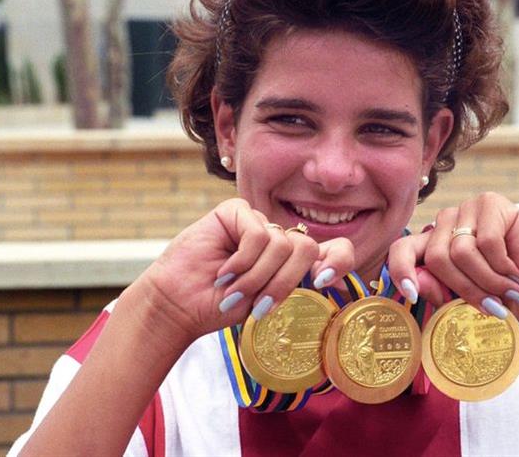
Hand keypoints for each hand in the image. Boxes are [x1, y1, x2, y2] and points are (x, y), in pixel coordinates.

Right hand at [135, 198, 353, 346]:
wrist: (179, 305)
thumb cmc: (220, 306)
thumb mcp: (266, 300)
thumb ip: (295, 284)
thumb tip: (332, 278)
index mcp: (292, 261)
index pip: (335, 249)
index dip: (339, 261)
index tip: (324, 282)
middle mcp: (279, 238)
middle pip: (308, 248)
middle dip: (285, 281)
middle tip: (260, 304)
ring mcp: (258, 222)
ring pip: (283, 244)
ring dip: (257, 277)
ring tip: (233, 290)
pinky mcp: (236, 211)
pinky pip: (259, 234)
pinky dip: (243, 260)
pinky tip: (224, 272)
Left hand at [388, 192, 518, 323]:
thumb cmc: (505, 297)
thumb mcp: (466, 303)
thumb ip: (439, 291)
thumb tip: (417, 282)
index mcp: (434, 246)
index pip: (403, 249)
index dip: (401, 270)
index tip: (410, 294)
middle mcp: (447, 223)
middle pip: (437, 257)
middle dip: (465, 288)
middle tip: (490, 305)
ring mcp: (468, 210)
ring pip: (460, 251)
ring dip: (487, 280)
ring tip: (506, 289)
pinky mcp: (491, 203)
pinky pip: (486, 241)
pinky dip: (502, 264)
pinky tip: (514, 270)